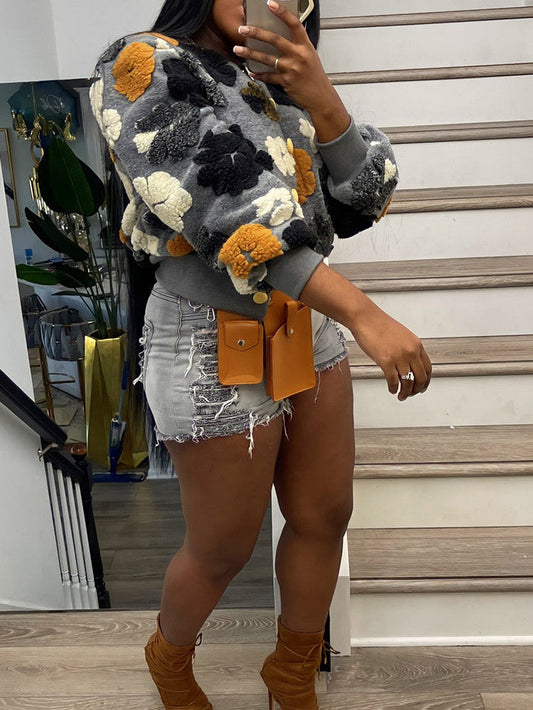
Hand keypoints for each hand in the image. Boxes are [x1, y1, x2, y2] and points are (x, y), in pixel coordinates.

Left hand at [233, 0, 339, 115]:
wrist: (321, 97)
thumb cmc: (314, 76)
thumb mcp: (309, 56)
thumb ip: (296, 46)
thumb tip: (281, 36)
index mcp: (305, 46)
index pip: (294, 24)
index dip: (282, 12)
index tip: (270, 4)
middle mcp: (298, 55)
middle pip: (275, 40)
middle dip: (256, 33)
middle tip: (243, 29)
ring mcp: (291, 69)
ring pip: (267, 59)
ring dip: (250, 54)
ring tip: (238, 50)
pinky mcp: (286, 82)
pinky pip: (268, 77)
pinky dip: (258, 74)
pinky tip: (251, 71)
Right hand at [351, 304, 431, 400]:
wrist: (366, 319)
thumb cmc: (379, 325)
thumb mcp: (402, 336)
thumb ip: (408, 349)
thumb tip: (408, 363)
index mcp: (416, 345)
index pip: (428, 368)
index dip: (426, 380)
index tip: (422, 386)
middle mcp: (410, 351)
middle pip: (421, 377)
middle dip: (417, 389)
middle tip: (413, 394)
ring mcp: (399, 357)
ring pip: (408, 382)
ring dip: (405, 392)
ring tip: (401, 396)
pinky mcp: (386, 362)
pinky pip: (393, 381)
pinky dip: (393, 388)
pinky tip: (392, 389)